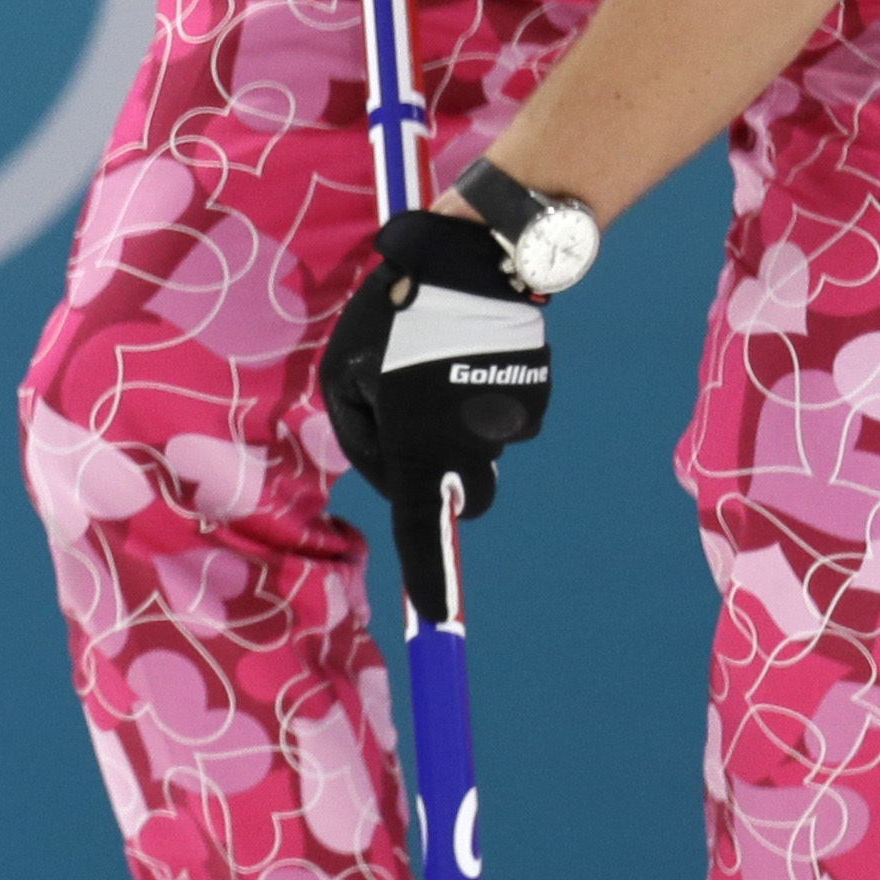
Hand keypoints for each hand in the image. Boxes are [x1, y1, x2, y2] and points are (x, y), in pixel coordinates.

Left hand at [316, 207, 552, 600]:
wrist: (473, 261)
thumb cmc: (391, 317)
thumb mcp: (344, 377)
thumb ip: (361, 437)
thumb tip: (389, 473)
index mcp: (420, 448)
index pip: (423, 529)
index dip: (430, 578)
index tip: (438, 618)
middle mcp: (475, 447)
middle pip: (464, 495)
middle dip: (444, 477)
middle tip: (416, 423)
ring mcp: (511, 423)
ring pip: (482, 446)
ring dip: (458, 423)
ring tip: (436, 362)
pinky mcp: (536, 395)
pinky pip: (504, 415)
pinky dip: (484, 396)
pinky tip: (469, 350)